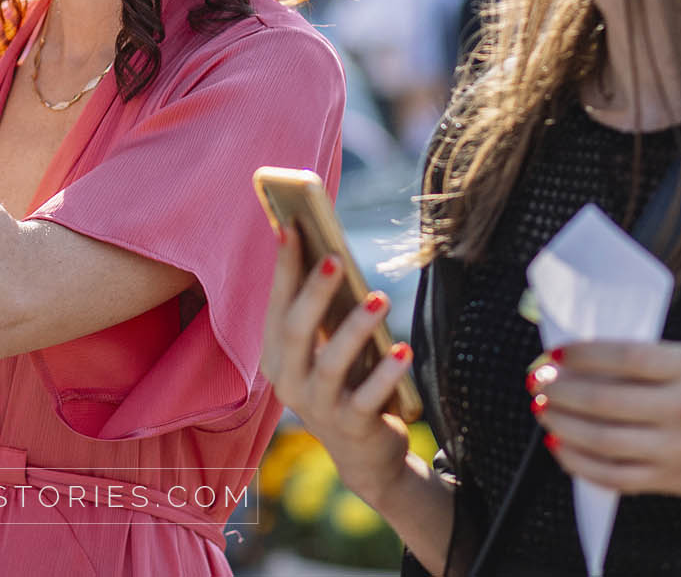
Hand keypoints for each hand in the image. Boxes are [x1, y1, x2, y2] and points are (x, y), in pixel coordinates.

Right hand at [260, 228, 415, 505]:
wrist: (364, 454)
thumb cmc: (346, 383)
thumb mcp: (327, 349)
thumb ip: (324, 313)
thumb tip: (331, 251)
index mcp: (276, 356)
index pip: (277, 304)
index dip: (284, 266)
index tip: (292, 226)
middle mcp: (289, 382)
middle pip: (296, 330)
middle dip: (314, 290)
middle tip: (337, 256)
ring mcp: (318, 407)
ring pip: (331, 362)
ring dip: (355, 328)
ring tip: (381, 298)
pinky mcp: (351, 428)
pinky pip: (367, 397)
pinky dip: (385, 373)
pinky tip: (403, 350)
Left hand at [532, 340, 680, 499]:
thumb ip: (642, 358)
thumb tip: (573, 356)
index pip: (628, 356)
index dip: (585, 355)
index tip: (556, 353)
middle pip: (608, 402)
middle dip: (562, 392)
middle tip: (538, 382)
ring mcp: (677, 449)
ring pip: (605, 441)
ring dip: (563, 425)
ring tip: (542, 409)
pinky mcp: (668, 480)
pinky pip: (613, 476)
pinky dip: (578, 462)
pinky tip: (559, 444)